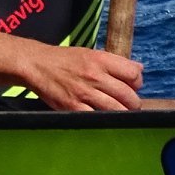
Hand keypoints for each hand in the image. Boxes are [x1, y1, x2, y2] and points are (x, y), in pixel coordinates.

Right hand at [20, 42, 143, 110]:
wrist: (35, 64)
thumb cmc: (63, 60)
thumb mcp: (89, 53)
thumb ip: (114, 62)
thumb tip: (139, 69)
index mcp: (100, 60)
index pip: (133, 74)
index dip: (137, 82)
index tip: (133, 86)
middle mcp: (94, 75)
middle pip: (129, 95)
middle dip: (133, 103)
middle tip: (128, 104)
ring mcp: (83, 92)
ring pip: (117, 110)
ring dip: (123, 115)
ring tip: (119, 113)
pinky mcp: (72, 107)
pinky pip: (97, 119)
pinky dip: (104, 121)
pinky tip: (103, 119)